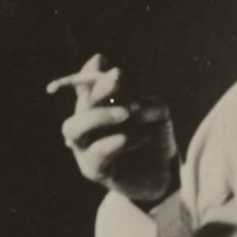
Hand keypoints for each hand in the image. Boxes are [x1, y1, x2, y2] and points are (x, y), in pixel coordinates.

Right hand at [48, 53, 177, 205]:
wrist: (161, 175)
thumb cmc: (154, 138)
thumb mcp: (158, 113)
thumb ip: (146, 102)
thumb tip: (132, 103)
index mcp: (97, 106)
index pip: (84, 85)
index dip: (87, 73)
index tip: (102, 61)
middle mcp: (85, 125)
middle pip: (81, 103)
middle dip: (98, 88)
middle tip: (119, 76)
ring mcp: (84, 148)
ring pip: (74, 128)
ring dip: (99, 116)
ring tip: (127, 113)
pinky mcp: (93, 170)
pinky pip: (96, 154)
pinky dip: (118, 142)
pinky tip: (141, 137)